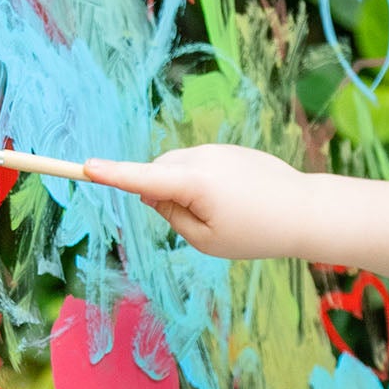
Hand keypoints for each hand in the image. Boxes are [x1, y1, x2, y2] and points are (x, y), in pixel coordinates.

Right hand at [83, 143, 300, 257]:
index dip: (111, 175)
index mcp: (193, 182)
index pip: (142, 179)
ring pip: (177, 166)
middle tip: (192, 222)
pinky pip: (199, 164)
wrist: (305, 210)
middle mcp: (201, 158)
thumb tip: (152, 192)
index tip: (84, 166)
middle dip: (158, 191)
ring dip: (181, 187)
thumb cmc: (255, 233)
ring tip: (222, 212)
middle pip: (157, 171)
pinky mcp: (229, 149)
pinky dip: (200, 181)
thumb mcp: (205, 239)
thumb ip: (171, 216)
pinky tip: (232, 199)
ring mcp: (216, 149)